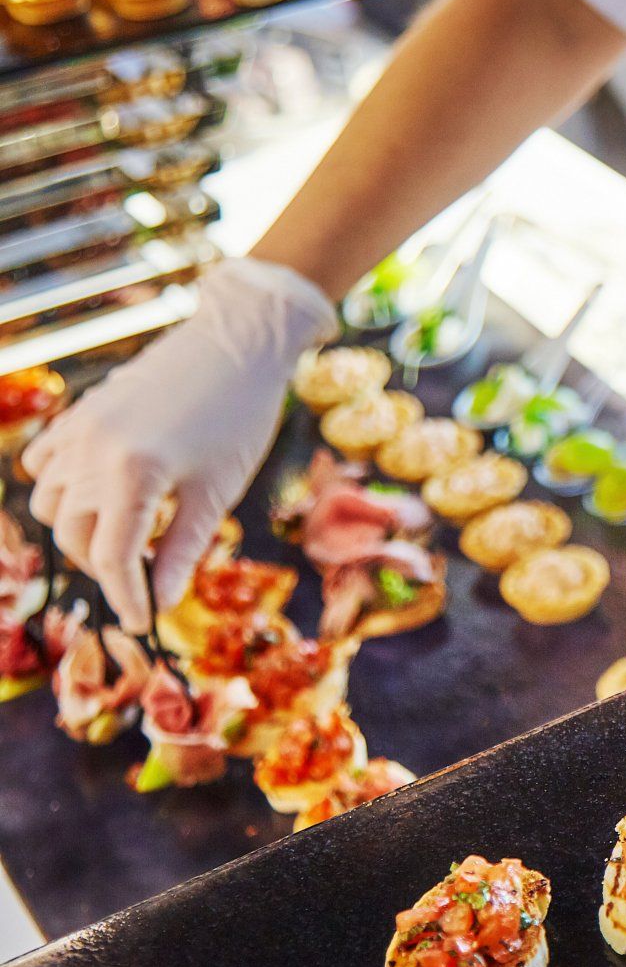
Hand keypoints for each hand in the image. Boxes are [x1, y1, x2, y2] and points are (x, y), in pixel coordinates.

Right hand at [23, 259, 336, 631]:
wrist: (239, 345)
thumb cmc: (240, 419)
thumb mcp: (217, 492)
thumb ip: (182, 550)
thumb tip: (159, 601)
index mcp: (133, 476)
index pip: (112, 558)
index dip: (126, 596)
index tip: (142, 621)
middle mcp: (93, 452)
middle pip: (76, 535)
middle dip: (106, 564)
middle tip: (143, 577)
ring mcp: (80, 429)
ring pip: (52, 502)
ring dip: (80, 529)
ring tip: (125, 537)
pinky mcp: (80, 411)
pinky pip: (45, 462)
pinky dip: (59, 487)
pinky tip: (93, 496)